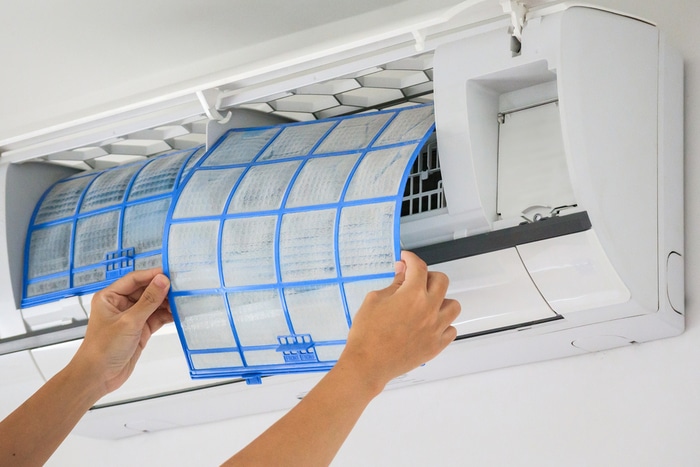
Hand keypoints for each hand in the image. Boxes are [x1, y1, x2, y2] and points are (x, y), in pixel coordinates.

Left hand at [71, 268, 172, 395]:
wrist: (98, 377)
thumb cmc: (103, 348)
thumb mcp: (129, 321)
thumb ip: (148, 300)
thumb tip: (163, 280)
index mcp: (110, 297)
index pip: (135, 279)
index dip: (152, 275)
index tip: (171, 273)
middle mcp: (120, 304)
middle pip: (146, 290)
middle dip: (162, 289)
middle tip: (182, 287)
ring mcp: (131, 317)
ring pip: (153, 304)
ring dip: (167, 303)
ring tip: (183, 301)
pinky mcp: (140, 329)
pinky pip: (156, 317)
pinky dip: (167, 315)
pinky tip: (178, 313)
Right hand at [338, 251, 460, 393]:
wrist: (367, 364)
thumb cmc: (366, 334)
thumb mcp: (374, 300)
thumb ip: (393, 285)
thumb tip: (402, 274)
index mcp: (412, 295)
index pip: (418, 267)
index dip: (411, 259)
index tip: (406, 259)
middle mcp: (429, 310)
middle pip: (442, 281)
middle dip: (428, 275)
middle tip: (415, 280)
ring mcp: (435, 329)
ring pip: (453, 305)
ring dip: (441, 300)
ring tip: (426, 303)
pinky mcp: (436, 346)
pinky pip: (451, 329)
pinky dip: (443, 323)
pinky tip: (430, 323)